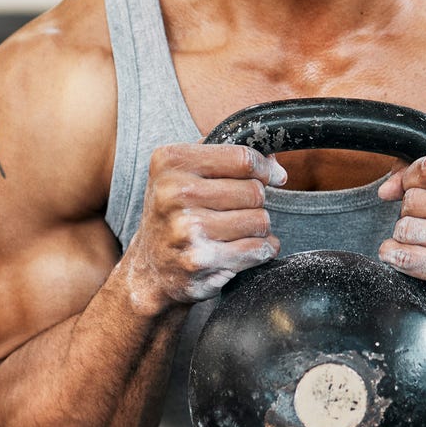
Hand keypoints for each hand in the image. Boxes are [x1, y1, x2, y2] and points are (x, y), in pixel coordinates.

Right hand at [120, 143, 284, 310]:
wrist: (150, 269)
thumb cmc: (175, 214)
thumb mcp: (186, 173)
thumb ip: (227, 157)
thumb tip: (275, 165)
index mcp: (171, 162)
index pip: (242, 158)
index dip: (262, 168)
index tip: (265, 177)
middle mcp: (175, 193)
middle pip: (254, 191)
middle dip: (255, 202)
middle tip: (236, 211)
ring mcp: (187, 228)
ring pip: (260, 221)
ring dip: (257, 229)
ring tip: (234, 232)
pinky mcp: (201, 260)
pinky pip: (257, 249)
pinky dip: (260, 250)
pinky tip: (240, 250)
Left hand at [378, 155, 425, 326]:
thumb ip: (420, 175)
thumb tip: (386, 190)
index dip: (410, 179)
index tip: (413, 189)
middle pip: (413, 199)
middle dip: (410, 212)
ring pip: (406, 228)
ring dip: (405, 236)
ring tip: (425, 241)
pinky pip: (406, 257)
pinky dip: (396, 256)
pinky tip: (411, 257)